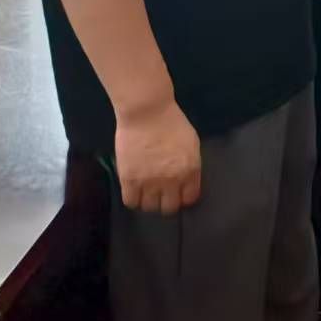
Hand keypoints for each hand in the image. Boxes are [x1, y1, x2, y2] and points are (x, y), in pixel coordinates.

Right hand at [114, 98, 201, 214]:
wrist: (147, 112)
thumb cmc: (172, 122)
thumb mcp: (191, 143)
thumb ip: (190, 164)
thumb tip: (187, 180)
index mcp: (190, 170)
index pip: (189, 198)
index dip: (183, 197)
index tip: (178, 194)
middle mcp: (172, 181)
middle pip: (169, 207)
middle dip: (166, 202)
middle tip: (161, 194)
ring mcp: (149, 182)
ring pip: (149, 207)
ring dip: (149, 201)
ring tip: (147, 192)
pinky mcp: (129, 180)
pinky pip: (131, 202)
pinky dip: (133, 199)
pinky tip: (135, 190)